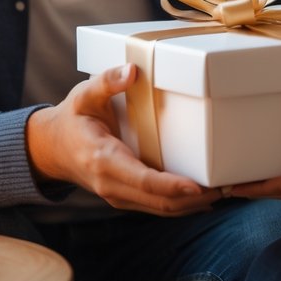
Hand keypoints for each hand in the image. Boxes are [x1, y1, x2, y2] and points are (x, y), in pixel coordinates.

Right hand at [25, 63, 221, 215]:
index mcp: (104, 159)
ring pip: (162, 208)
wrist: (51, 148)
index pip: (143, 180)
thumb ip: (107, 82)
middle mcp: (112, 185)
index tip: (199, 187)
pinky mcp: (126, 197)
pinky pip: (157, 206)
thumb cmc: (73, 118)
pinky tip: (206, 195)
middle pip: (159, 201)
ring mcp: (119, 196)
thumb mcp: (83, 95)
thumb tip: (132, 71)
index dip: (172, 186)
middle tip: (229, 186)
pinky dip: (182, 204)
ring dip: (193, 204)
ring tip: (226, 190)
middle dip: (195, 199)